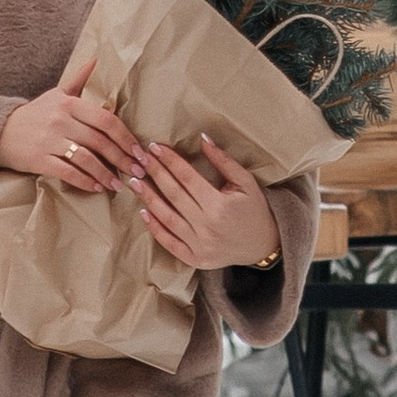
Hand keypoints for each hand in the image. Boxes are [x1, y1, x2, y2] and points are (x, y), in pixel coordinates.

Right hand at [0, 84, 142, 194]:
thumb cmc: (34, 114)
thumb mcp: (56, 94)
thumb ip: (78, 79)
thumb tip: (97, 59)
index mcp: (69, 103)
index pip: (106, 119)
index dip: (125, 136)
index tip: (139, 151)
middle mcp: (60, 120)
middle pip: (100, 141)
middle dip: (122, 159)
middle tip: (138, 172)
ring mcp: (49, 140)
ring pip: (86, 159)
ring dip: (106, 174)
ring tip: (119, 185)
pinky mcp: (39, 159)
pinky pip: (67, 172)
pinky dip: (85, 181)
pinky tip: (97, 188)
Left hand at [124, 134, 280, 276]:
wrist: (262, 245)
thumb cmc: (254, 210)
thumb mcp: (246, 182)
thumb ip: (224, 161)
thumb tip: (203, 138)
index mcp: (220, 205)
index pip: (187, 178)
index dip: (170, 161)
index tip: (155, 147)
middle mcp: (206, 225)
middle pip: (173, 194)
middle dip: (155, 173)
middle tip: (140, 157)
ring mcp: (199, 244)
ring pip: (166, 217)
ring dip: (148, 198)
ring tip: (134, 181)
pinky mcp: (194, 258)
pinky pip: (168, 242)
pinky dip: (154, 227)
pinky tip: (143, 211)